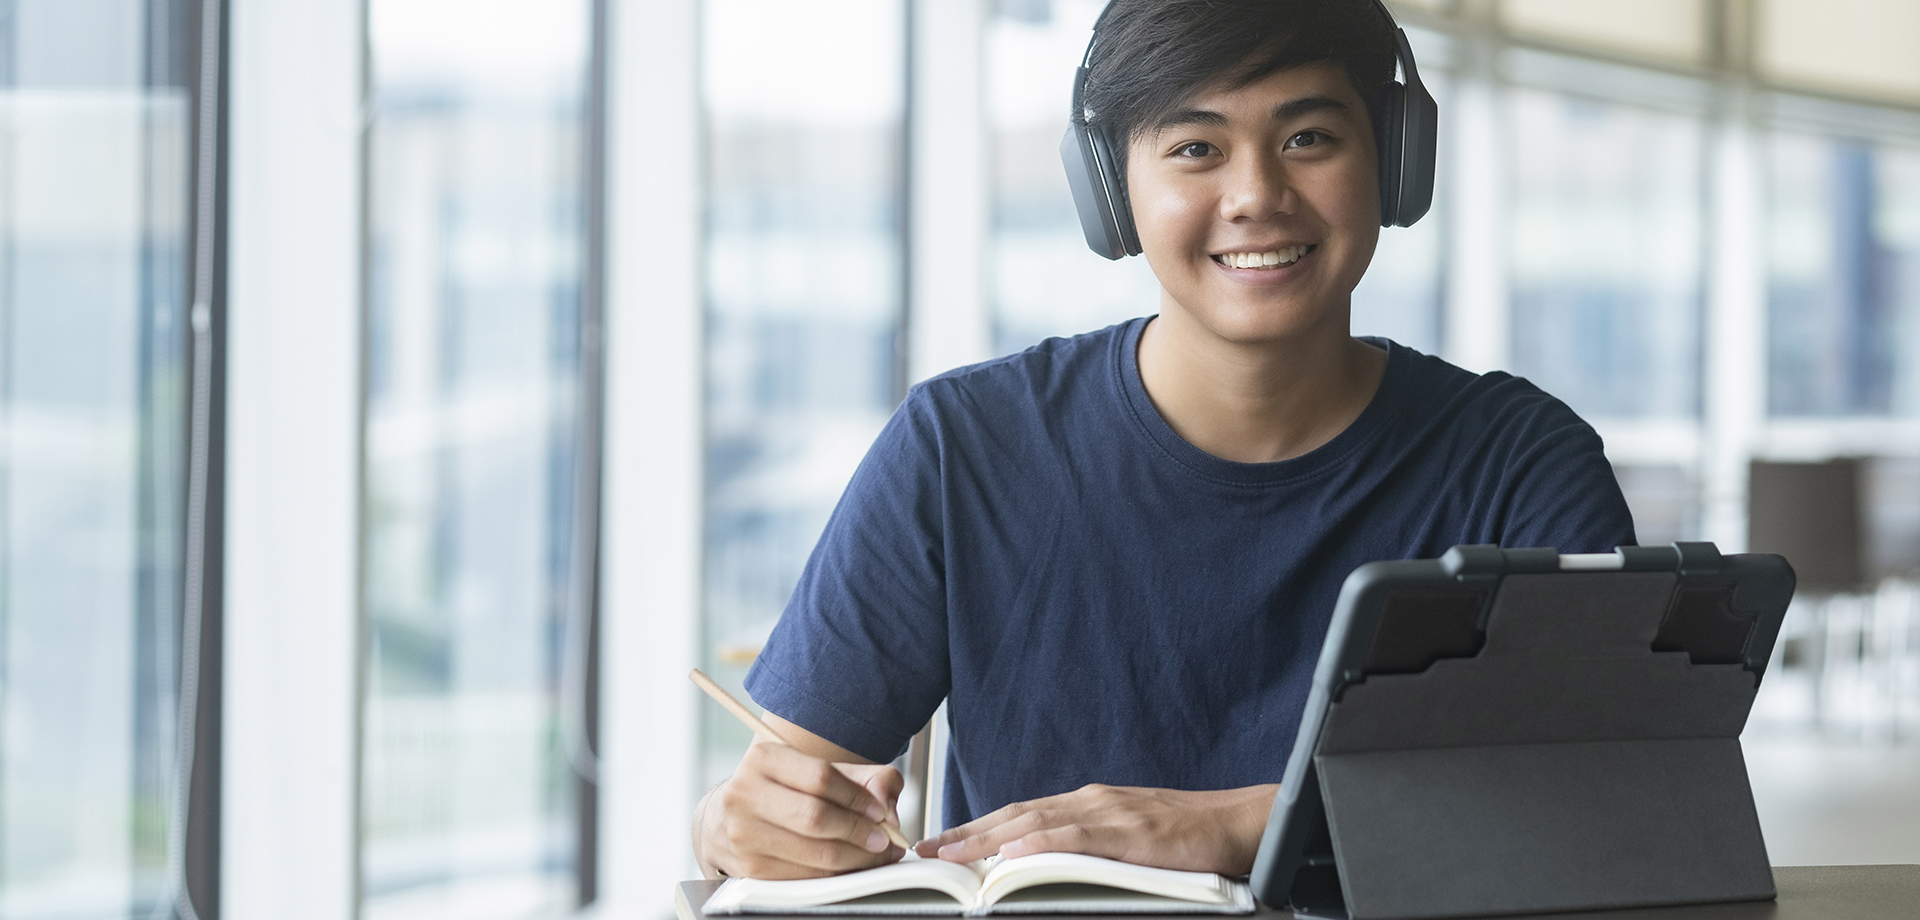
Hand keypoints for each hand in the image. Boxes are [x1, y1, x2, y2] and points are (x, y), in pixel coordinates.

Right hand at [696, 738, 906, 878]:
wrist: (729, 818)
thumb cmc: (784, 791)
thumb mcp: (819, 770)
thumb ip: (865, 779)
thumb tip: (887, 809)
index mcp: (764, 758)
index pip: (821, 777)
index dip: (858, 798)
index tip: (880, 812)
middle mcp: (745, 793)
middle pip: (816, 817)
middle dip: (859, 832)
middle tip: (883, 839)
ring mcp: (743, 833)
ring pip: (814, 853)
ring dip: (855, 858)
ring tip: (874, 854)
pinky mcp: (749, 868)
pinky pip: (805, 877)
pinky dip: (835, 874)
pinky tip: (849, 865)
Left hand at [912, 783, 1277, 874]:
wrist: (1239, 822)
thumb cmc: (1186, 836)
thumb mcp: (1126, 839)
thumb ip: (1086, 848)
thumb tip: (1039, 868)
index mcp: (1087, 804)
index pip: (1018, 815)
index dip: (975, 828)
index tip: (939, 843)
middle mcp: (1090, 801)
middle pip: (1015, 816)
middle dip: (966, 834)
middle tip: (924, 851)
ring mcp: (1110, 813)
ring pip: (1036, 824)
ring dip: (987, 840)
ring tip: (951, 856)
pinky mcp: (1131, 832)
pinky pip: (1078, 838)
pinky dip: (1042, 846)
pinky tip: (1014, 856)